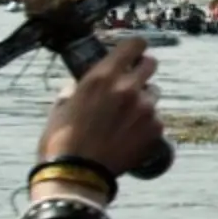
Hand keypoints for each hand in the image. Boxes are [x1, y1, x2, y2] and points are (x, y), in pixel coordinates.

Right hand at [39, 40, 162, 176]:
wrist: (77, 173)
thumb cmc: (62, 139)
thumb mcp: (62, 106)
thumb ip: (78, 88)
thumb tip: (82, 84)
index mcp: (103, 77)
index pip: (134, 45)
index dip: (136, 47)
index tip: (135, 51)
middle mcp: (128, 88)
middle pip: (152, 64)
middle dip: (143, 69)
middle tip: (133, 81)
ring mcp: (146, 108)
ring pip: (154, 93)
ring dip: (143, 100)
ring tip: (125, 117)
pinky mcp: (156, 128)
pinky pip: (156, 118)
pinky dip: (146, 124)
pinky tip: (129, 135)